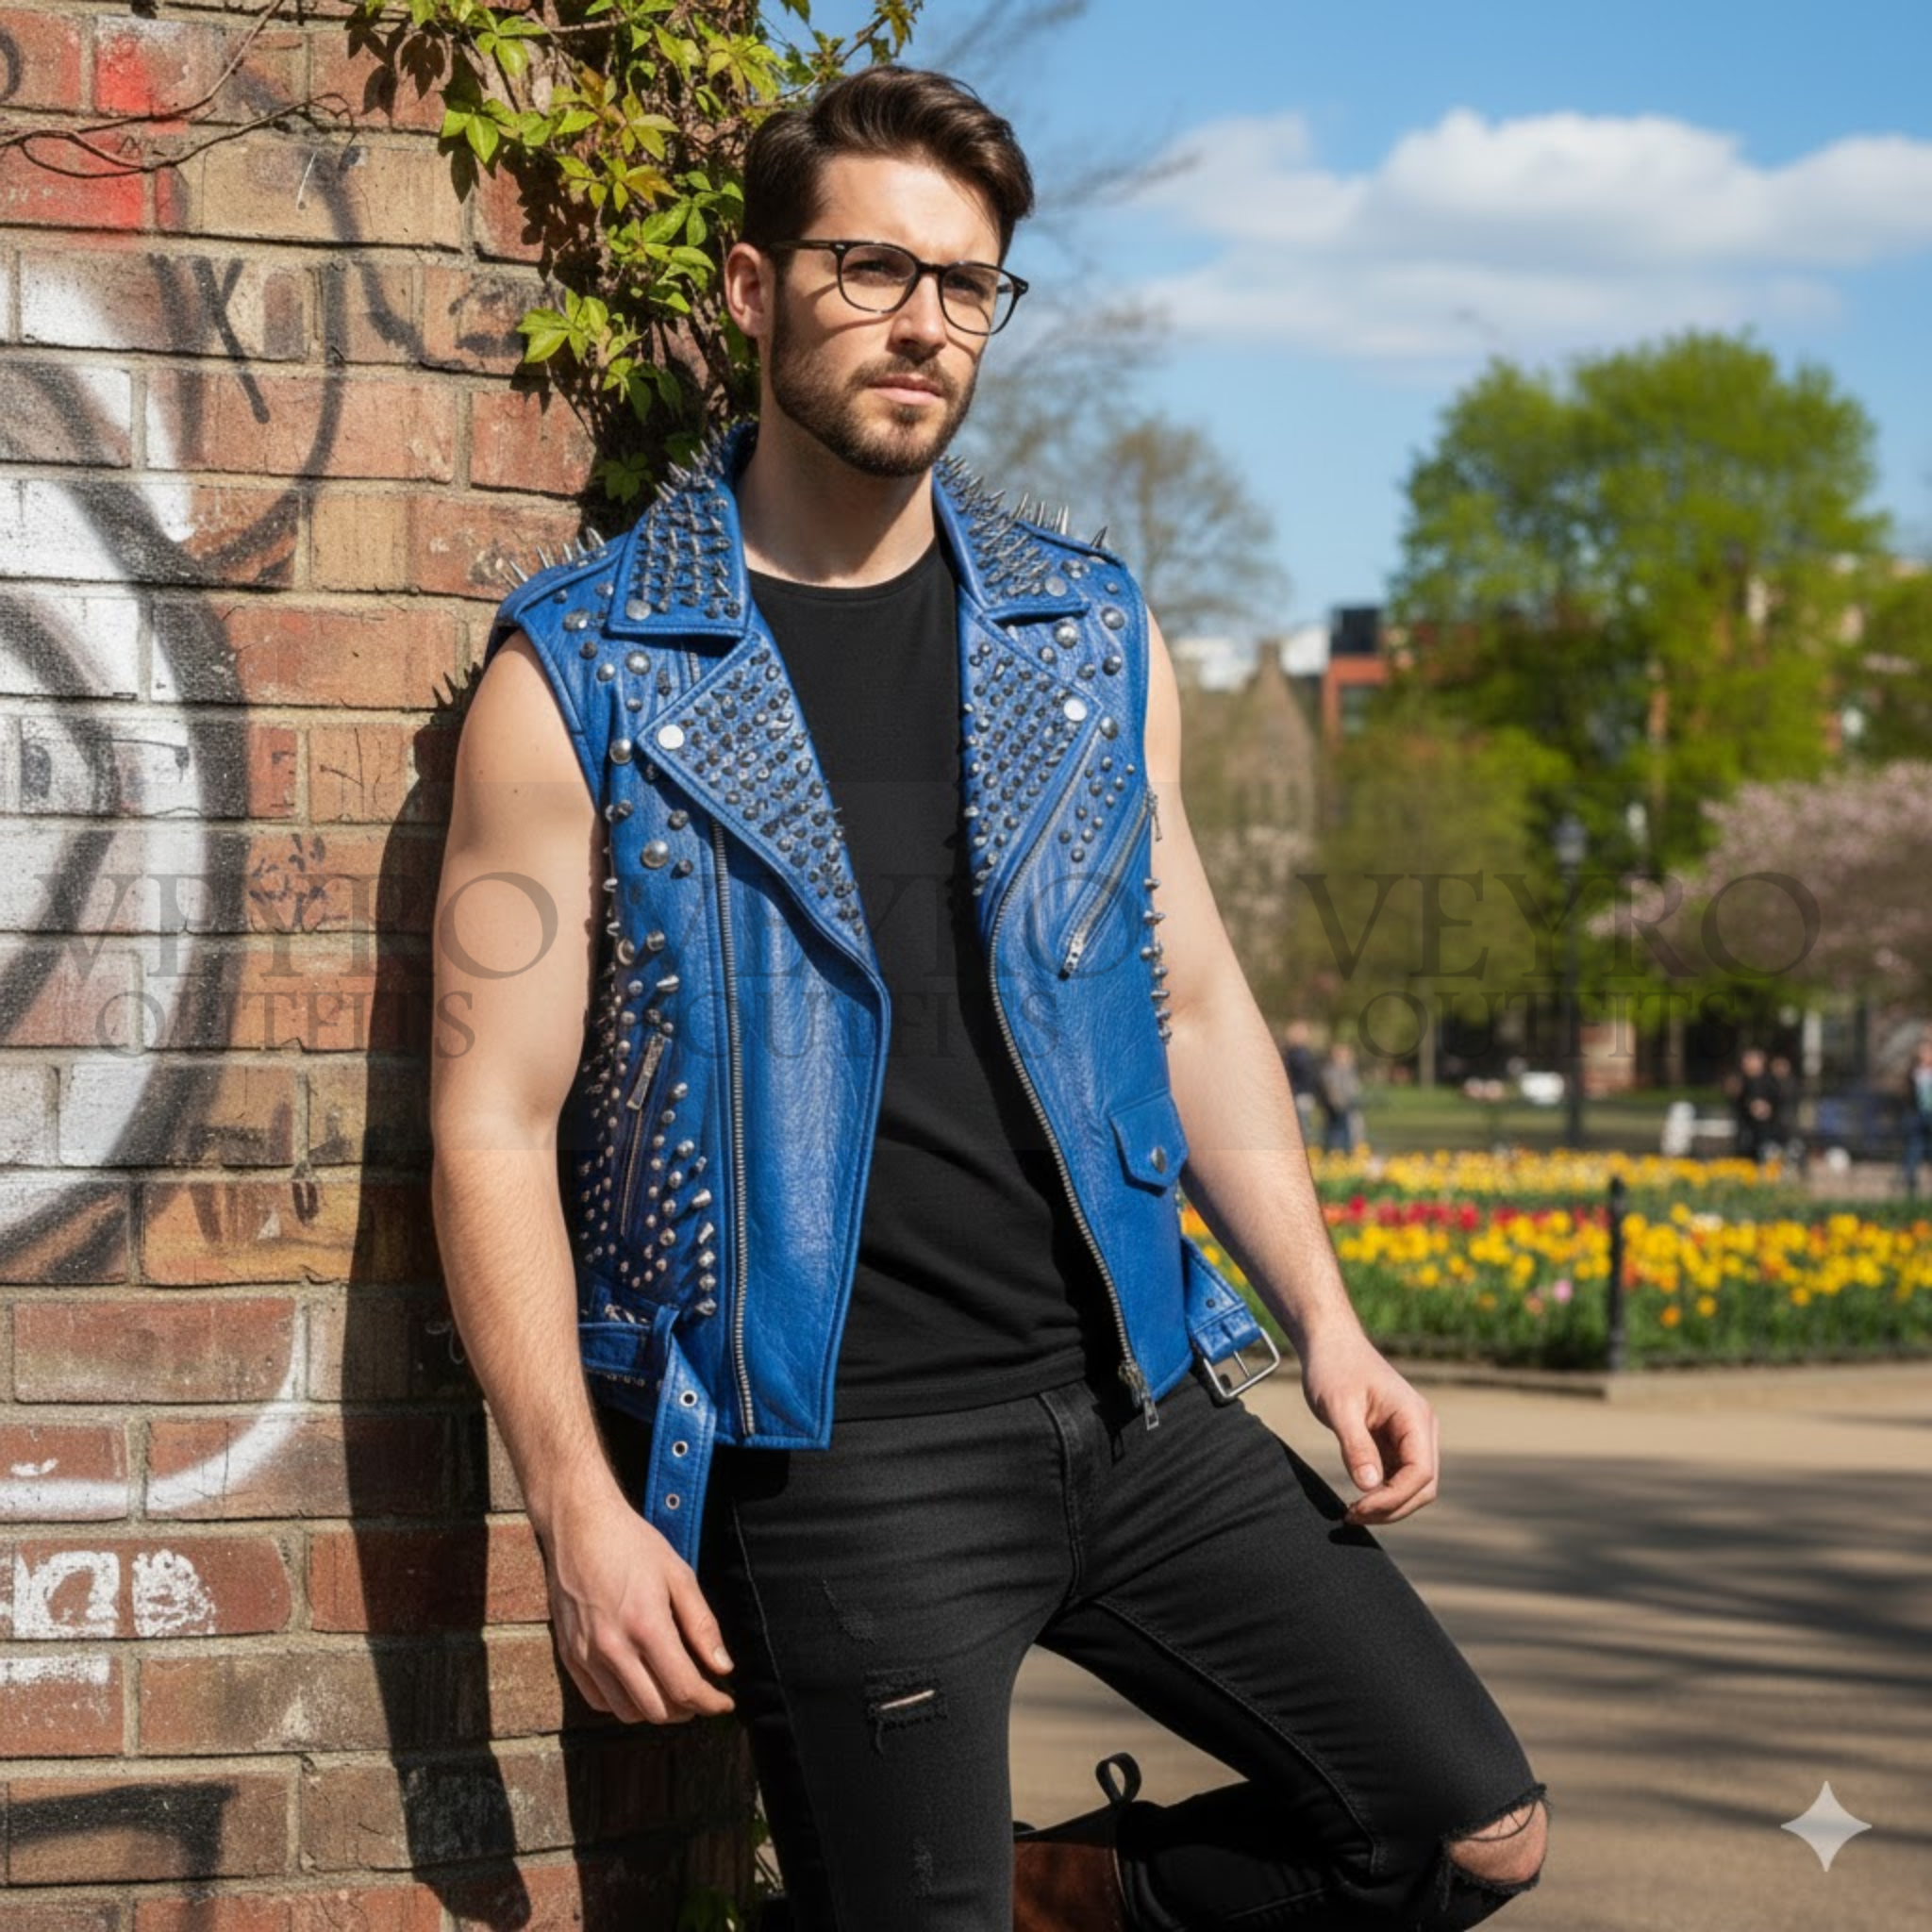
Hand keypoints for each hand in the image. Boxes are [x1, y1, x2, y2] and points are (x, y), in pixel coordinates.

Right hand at [536, 1484, 737, 1724]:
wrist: (579, 1525)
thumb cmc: (633, 1544)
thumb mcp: (679, 1574)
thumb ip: (702, 1625)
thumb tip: (723, 1668)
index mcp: (646, 1626)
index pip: (684, 1688)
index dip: (710, 1703)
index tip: (725, 1704)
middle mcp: (613, 1647)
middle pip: (657, 1710)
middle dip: (686, 1710)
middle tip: (701, 1694)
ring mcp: (586, 1655)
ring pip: (626, 1712)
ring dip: (655, 1710)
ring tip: (672, 1690)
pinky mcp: (568, 1655)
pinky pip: (599, 1701)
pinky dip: (623, 1703)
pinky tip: (639, 1683)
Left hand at [1294, 1323, 1439, 1525]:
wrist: (1330, 1344)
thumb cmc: (1334, 1368)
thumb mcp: (1339, 1407)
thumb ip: (1356, 1446)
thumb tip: (1370, 1487)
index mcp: (1415, 1417)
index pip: (1420, 1473)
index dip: (1393, 1498)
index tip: (1358, 1507)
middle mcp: (1421, 1429)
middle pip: (1423, 1486)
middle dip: (1392, 1508)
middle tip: (1352, 1516)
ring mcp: (1410, 1436)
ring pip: (1413, 1486)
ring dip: (1387, 1505)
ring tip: (1351, 1512)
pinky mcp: (1395, 1441)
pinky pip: (1398, 1476)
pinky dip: (1381, 1493)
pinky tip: (1357, 1499)